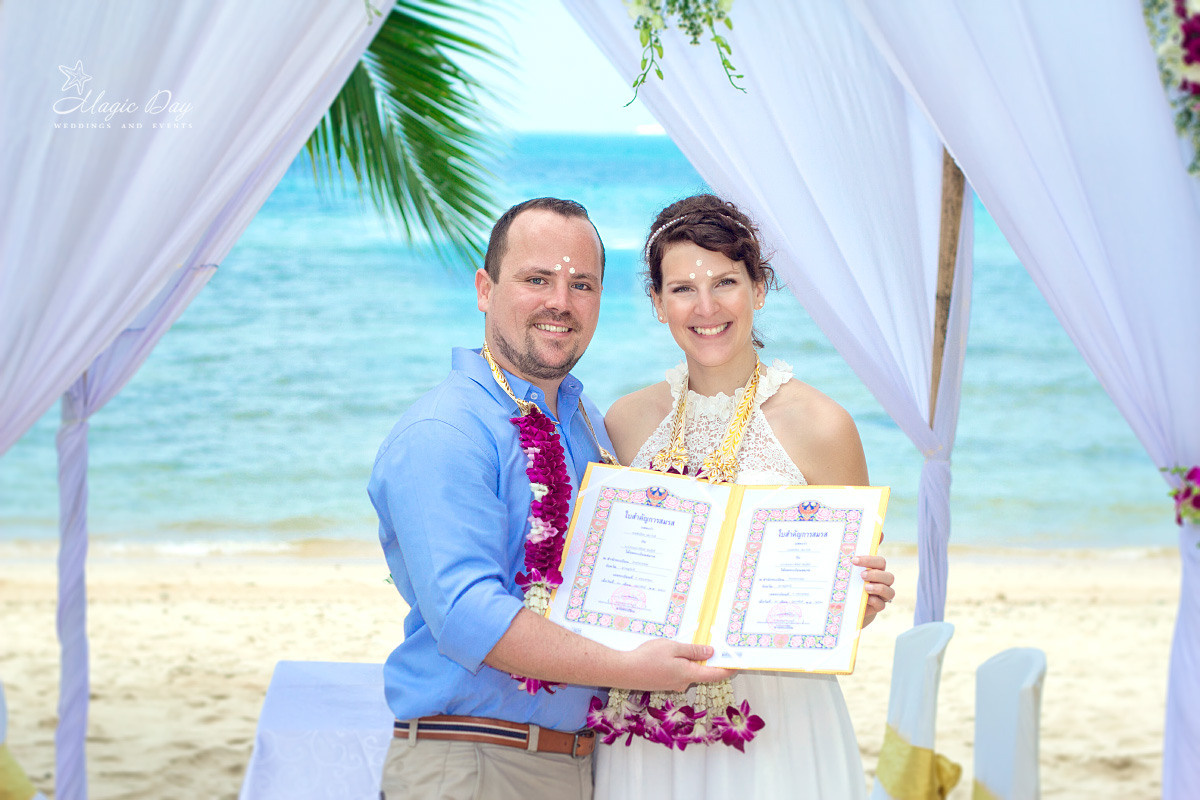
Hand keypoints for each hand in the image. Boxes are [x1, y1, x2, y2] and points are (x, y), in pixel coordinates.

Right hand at [618, 639, 733, 692]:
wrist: (624, 671)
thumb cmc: (648, 658)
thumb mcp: (673, 647)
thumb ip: (693, 650)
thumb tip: (711, 652)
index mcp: (689, 674)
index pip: (716, 674)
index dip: (728, 669)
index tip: (738, 663)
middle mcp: (683, 682)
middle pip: (702, 671)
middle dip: (706, 659)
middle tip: (708, 642)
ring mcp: (673, 684)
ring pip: (688, 671)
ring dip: (689, 659)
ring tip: (680, 644)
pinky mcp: (663, 683)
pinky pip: (677, 672)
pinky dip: (678, 663)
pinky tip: (666, 653)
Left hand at [853, 554, 893, 627]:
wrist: (849, 603)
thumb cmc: (849, 584)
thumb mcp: (848, 576)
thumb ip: (848, 568)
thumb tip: (838, 561)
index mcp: (877, 571)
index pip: (880, 562)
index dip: (869, 560)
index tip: (854, 560)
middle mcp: (883, 583)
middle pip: (889, 577)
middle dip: (875, 575)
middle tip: (862, 575)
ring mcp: (882, 596)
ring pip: (890, 592)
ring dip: (878, 588)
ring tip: (866, 588)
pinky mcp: (878, 607)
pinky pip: (881, 604)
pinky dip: (874, 601)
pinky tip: (866, 599)